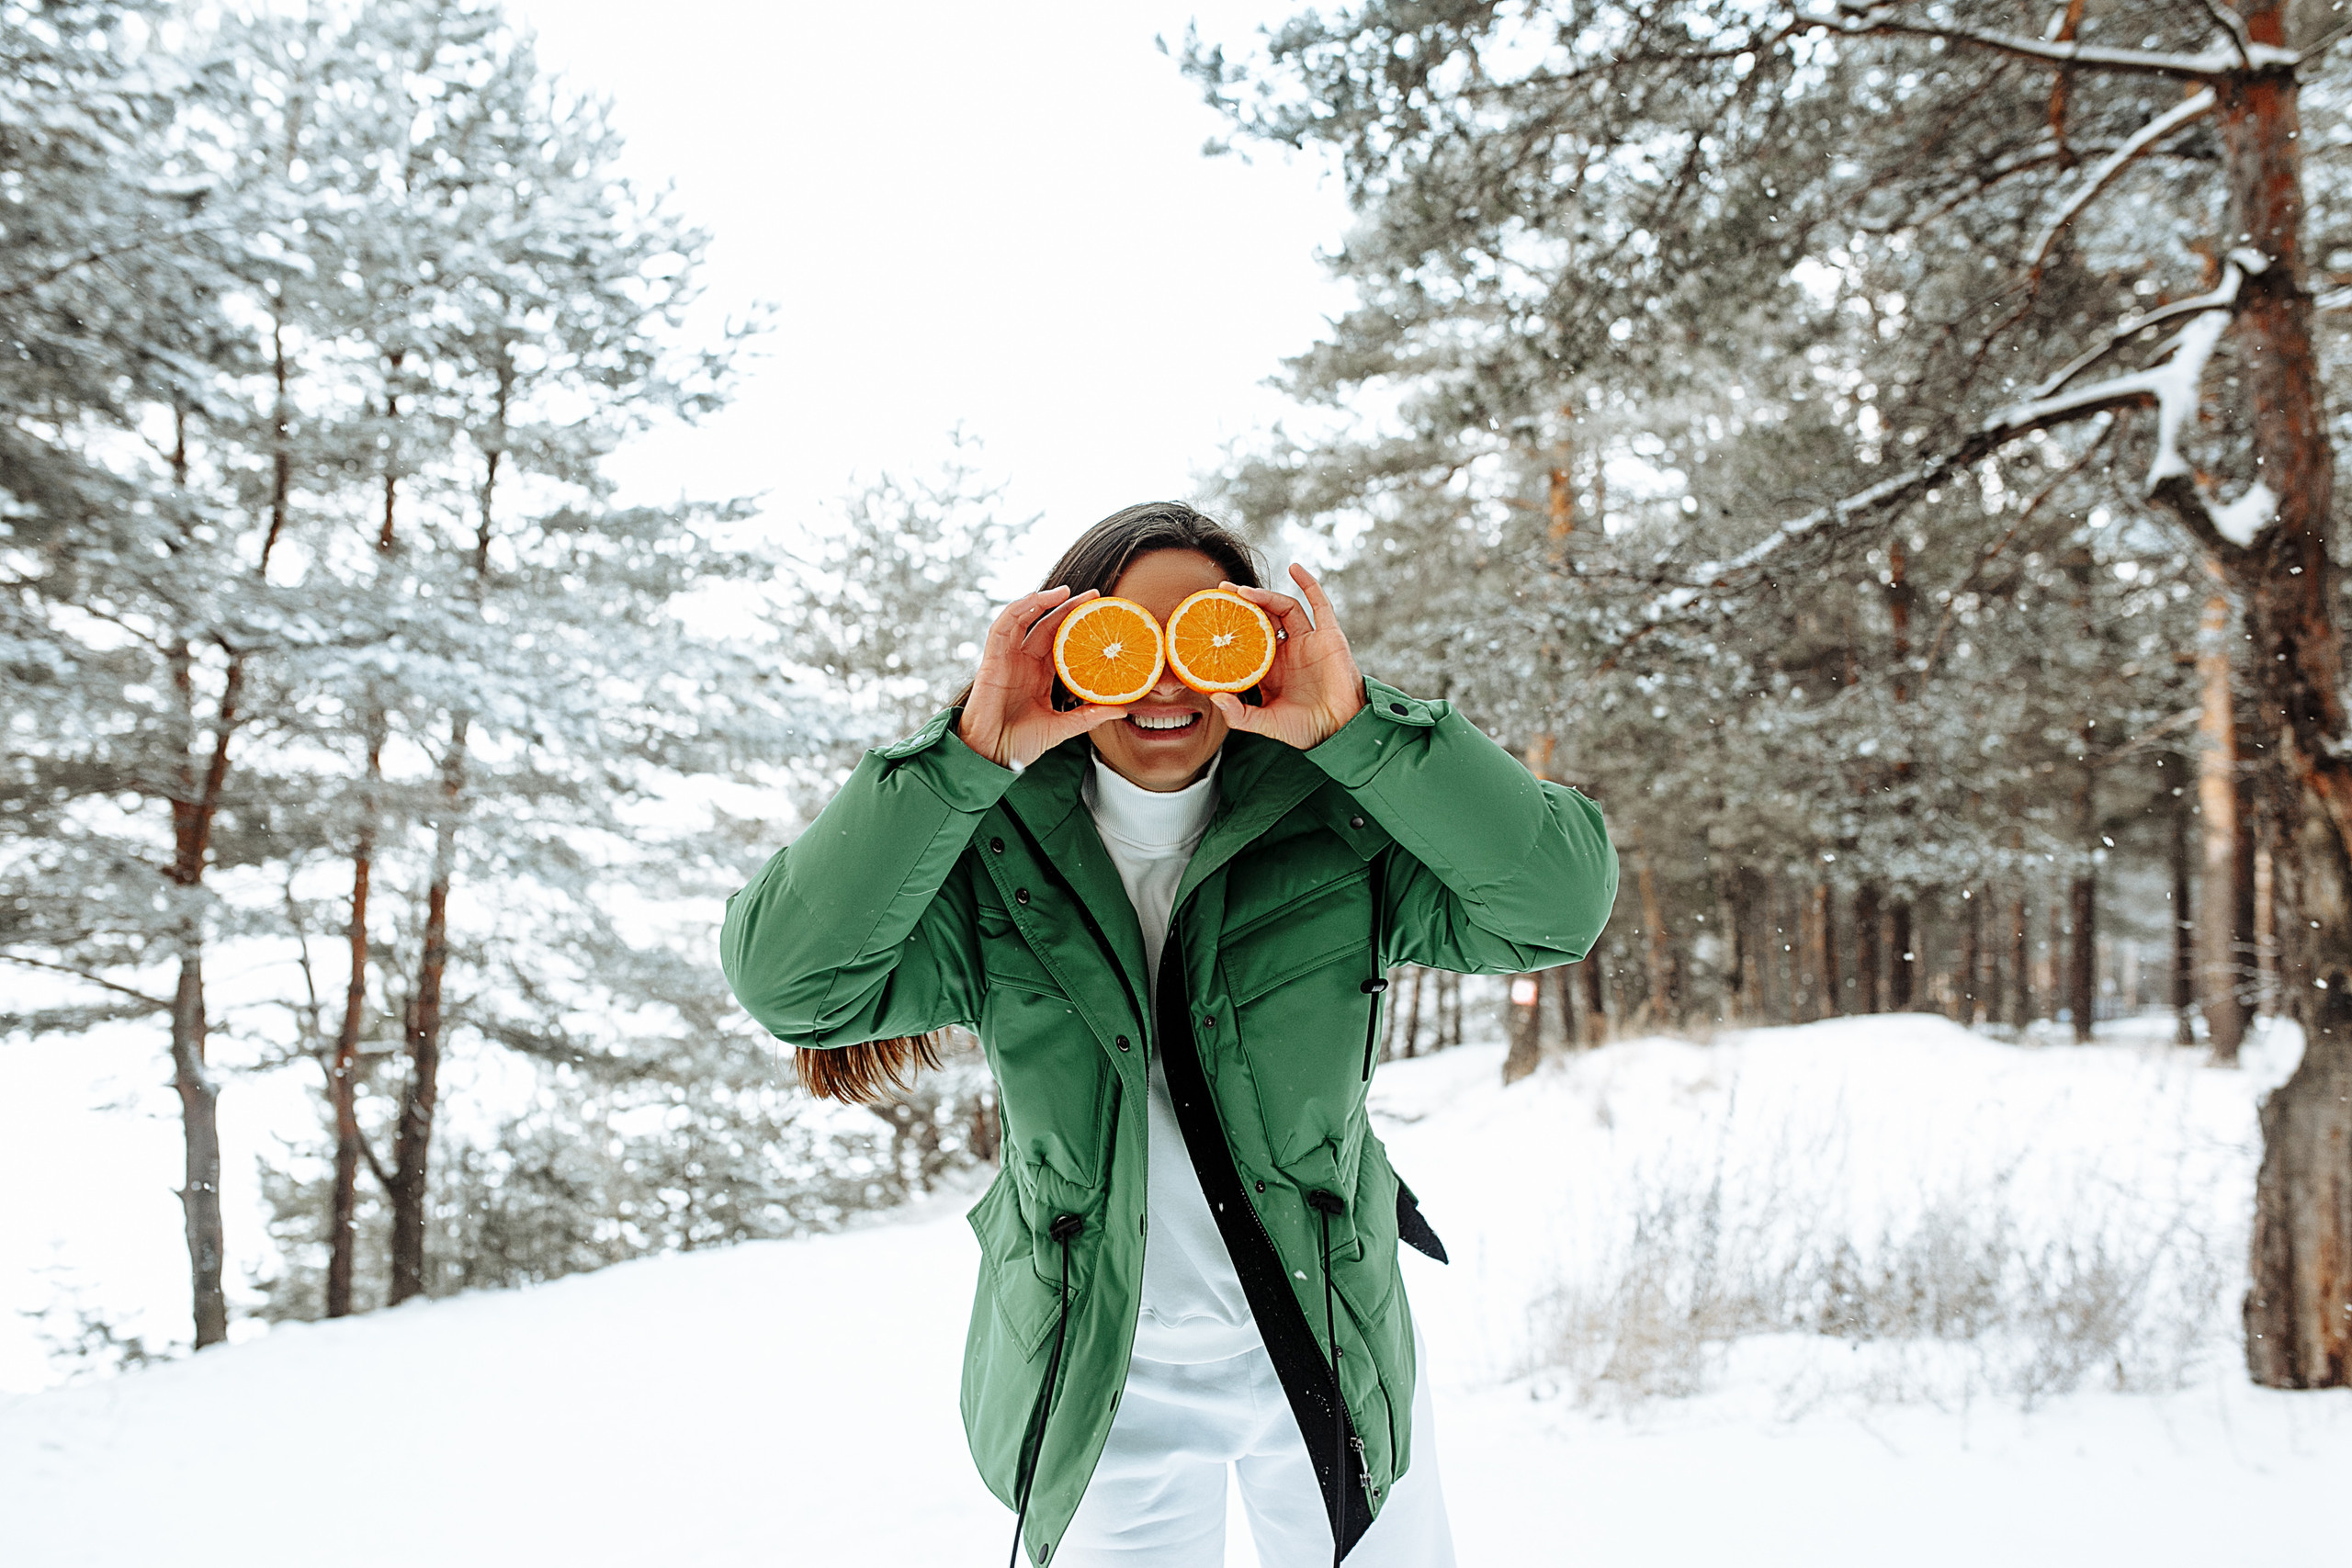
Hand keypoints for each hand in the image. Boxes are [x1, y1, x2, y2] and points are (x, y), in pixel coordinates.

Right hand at [956, 586, 1124, 769]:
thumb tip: (1123, 708)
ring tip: (1067, 591)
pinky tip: (1036, 599)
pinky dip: (1018, 609)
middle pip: (1046, 624)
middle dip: (1068, 607)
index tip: (1102, 613)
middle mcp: (1023, 662)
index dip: (1078, 624)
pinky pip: (1002, 627)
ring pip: (1023, 618)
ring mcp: (1007, 659)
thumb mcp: (1062, 726)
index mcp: (1039, 674)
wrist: (992, 757)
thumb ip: (1090, 715)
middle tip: (1093, 595)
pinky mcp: (992, 660)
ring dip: (1042, 601)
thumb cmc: (1020, 744)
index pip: (1061, 640)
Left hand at [1208, 564, 1364, 749]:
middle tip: (1220, 591)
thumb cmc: (1304, 729)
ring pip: (1284, 608)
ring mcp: (1308, 641)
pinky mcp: (1329, 636)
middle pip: (1262, 617)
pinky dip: (1309, 584)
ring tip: (1244, 591)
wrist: (1340, 730)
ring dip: (1265, 596)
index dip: (1231, 625)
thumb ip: (1240, 715)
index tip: (1210, 614)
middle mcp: (1287, 651)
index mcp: (1270, 668)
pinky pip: (1320, 604)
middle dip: (1242, 603)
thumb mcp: (1266, 723)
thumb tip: (1214, 697)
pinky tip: (1294, 567)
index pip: (1246, 639)